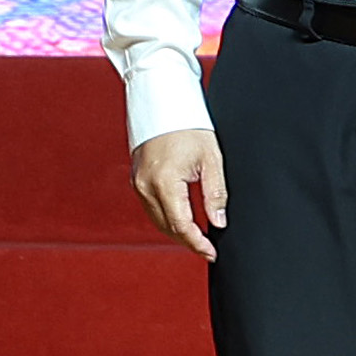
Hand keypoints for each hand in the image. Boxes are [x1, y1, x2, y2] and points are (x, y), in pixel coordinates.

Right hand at [130, 128, 223, 262]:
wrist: (164, 103)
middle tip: (208, 249)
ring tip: (198, 238)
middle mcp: (146, 185)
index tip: (212, 252)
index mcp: (165, 181)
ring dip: (177, 232)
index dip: (197, 243)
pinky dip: (166, 219)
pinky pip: (151, 208)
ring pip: (157, 220)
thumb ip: (215, 194)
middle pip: (167, 227)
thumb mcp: (211, 159)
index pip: (181, 224)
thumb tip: (218, 222)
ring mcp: (138, 183)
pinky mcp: (137, 180)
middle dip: (188, 241)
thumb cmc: (189, 127)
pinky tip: (181, 221)